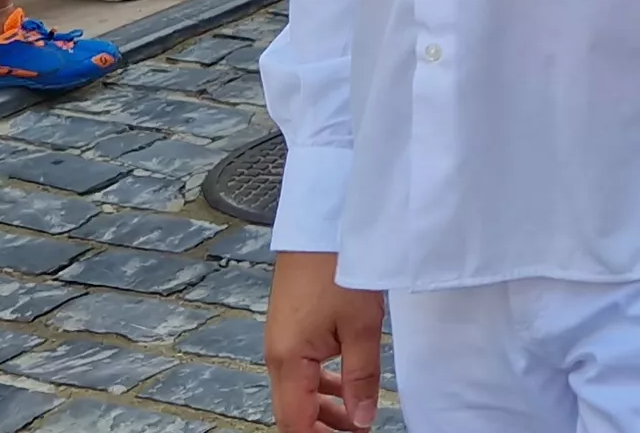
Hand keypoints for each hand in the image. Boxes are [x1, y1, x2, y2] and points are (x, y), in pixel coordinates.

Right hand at [263, 252, 384, 431]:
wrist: (322, 226)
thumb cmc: (338, 268)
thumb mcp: (362, 328)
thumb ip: (362, 379)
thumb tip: (362, 419)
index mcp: (289, 361)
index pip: (295, 423)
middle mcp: (277, 356)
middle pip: (292, 412)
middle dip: (321, 430)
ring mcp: (282, 342)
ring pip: (297, 393)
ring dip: (323, 411)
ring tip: (356, 422)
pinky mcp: (291, 330)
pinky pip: (301, 371)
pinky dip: (321, 388)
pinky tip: (344, 390)